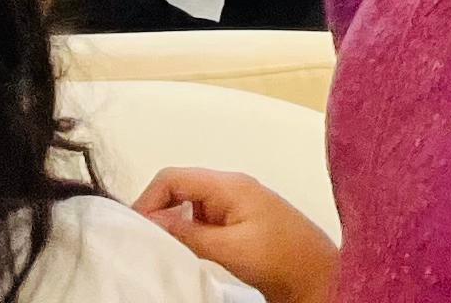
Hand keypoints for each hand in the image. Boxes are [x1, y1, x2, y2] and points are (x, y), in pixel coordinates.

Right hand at [137, 169, 339, 302]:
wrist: (314, 272)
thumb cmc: (279, 256)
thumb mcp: (228, 247)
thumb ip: (188, 233)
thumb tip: (150, 220)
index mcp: (230, 185)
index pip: (173, 177)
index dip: (148, 200)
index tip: (136, 231)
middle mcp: (230, 187)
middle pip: (178, 187)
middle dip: (156, 210)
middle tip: (144, 242)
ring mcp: (234, 203)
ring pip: (187, 203)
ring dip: (170, 221)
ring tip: (161, 248)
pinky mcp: (236, 220)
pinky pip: (200, 217)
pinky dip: (185, 230)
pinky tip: (183, 250)